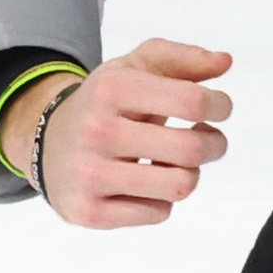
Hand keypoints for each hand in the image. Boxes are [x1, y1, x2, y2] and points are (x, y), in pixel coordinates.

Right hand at [27, 39, 233, 228]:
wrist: (47, 143)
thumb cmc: (105, 106)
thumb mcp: (136, 68)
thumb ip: (184, 59)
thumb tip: (224, 62)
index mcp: (112, 88)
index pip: (192, 101)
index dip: (219, 106)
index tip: (218, 109)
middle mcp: (96, 130)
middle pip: (192, 148)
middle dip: (215, 144)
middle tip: (208, 140)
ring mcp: (90, 174)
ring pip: (180, 185)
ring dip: (190, 174)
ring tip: (175, 162)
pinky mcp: (89, 211)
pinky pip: (159, 213)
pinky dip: (163, 200)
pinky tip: (145, 184)